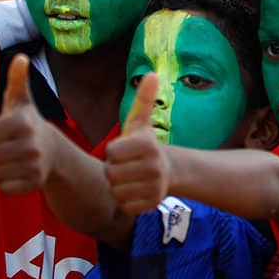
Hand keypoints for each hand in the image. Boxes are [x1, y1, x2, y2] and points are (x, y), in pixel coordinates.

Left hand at [0, 54, 55, 194]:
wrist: (54, 152)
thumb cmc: (28, 123)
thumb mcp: (21, 101)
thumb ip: (16, 79)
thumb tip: (20, 56)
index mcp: (23, 122)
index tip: (0, 131)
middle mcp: (31, 145)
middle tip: (3, 147)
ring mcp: (34, 166)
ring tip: (8, 159)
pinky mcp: (34, 184)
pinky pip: (3, 188)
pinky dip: (5, 182)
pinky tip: (15, 172)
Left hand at [105, 73, 169, 214]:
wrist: (167, 170)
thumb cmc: (144, 144)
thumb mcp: (140, 122)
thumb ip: (143, 99)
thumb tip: (152, 73)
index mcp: (148, 145)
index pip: (111, 152)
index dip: (113, 151)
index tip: (124, 149)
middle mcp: (154, 166)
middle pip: (111, 173)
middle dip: (114, 169)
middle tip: (126, 165)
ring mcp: (154, 187)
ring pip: (116, 190)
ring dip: (119, 185)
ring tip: (130, 178)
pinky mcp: (151, 205)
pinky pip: (123, 205)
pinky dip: (125, 200)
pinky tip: (134, 191)